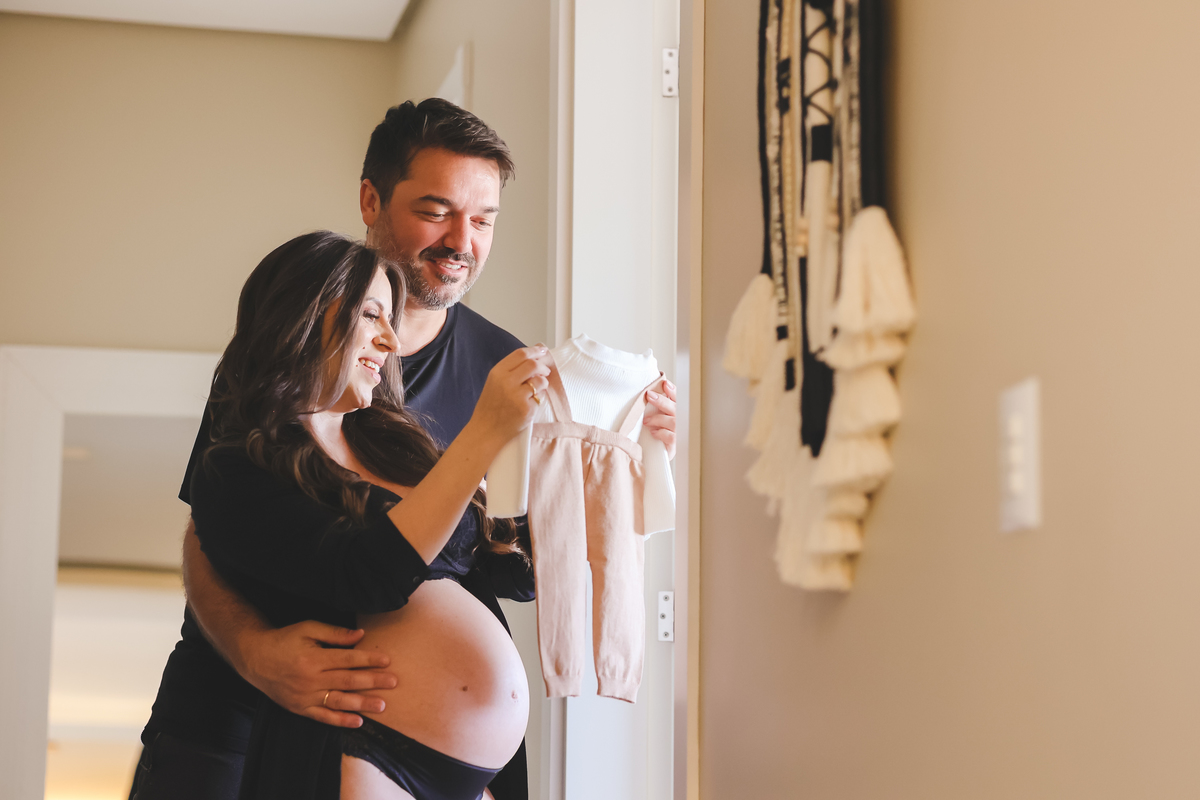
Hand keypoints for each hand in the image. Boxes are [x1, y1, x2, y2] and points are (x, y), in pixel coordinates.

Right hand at [239, 620, 396, 727]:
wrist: (255, 659)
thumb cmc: (284, 640)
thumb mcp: (307, 628)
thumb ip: (334, 633)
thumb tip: (360, 635)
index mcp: (313, 658)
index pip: (347, 659)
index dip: (368, 659)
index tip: (387, 660)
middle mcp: (310, 680)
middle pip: (347, 681)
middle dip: (372, 682)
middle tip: (393, 682)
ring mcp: (304, 696)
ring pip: (338, 701)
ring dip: (361, 704)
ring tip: (382, 705)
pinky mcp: (299, 708)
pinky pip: (322, 717)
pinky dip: (340, 720)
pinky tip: (357, 722)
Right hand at [472, 345, 550, 441]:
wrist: (486, 431)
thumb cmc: (491, 407)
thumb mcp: (494, 383)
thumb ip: (511, 371)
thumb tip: (533, 357)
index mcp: (497, 373)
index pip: (520, 354)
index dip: (534, 351)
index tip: (542, 350)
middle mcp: (506, 382)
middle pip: (532, 364)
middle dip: (542, 366)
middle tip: (545, 371)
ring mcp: (517, 396)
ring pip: (540, 380)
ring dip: (543, 382)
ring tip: (537, 389)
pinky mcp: (526, 409)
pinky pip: (540, 397)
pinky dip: (538, 399)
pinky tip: (530, 404)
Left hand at [644, 379, 676, 459]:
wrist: (655, 455)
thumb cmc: (656, 433)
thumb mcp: (656, 418)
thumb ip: (657, 406)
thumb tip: (649, 392)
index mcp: (676, 412)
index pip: (678, 399)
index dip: (673, 391)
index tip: (665, 384)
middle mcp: (680, 421)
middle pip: (675, 408)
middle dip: (662, 401)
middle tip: (649, 396)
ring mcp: (679, 433)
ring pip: (672, 421)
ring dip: (657, 419)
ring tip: (646, 421)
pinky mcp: (674, 445)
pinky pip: (670, 436)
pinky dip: (660, 432)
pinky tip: (653, 432)